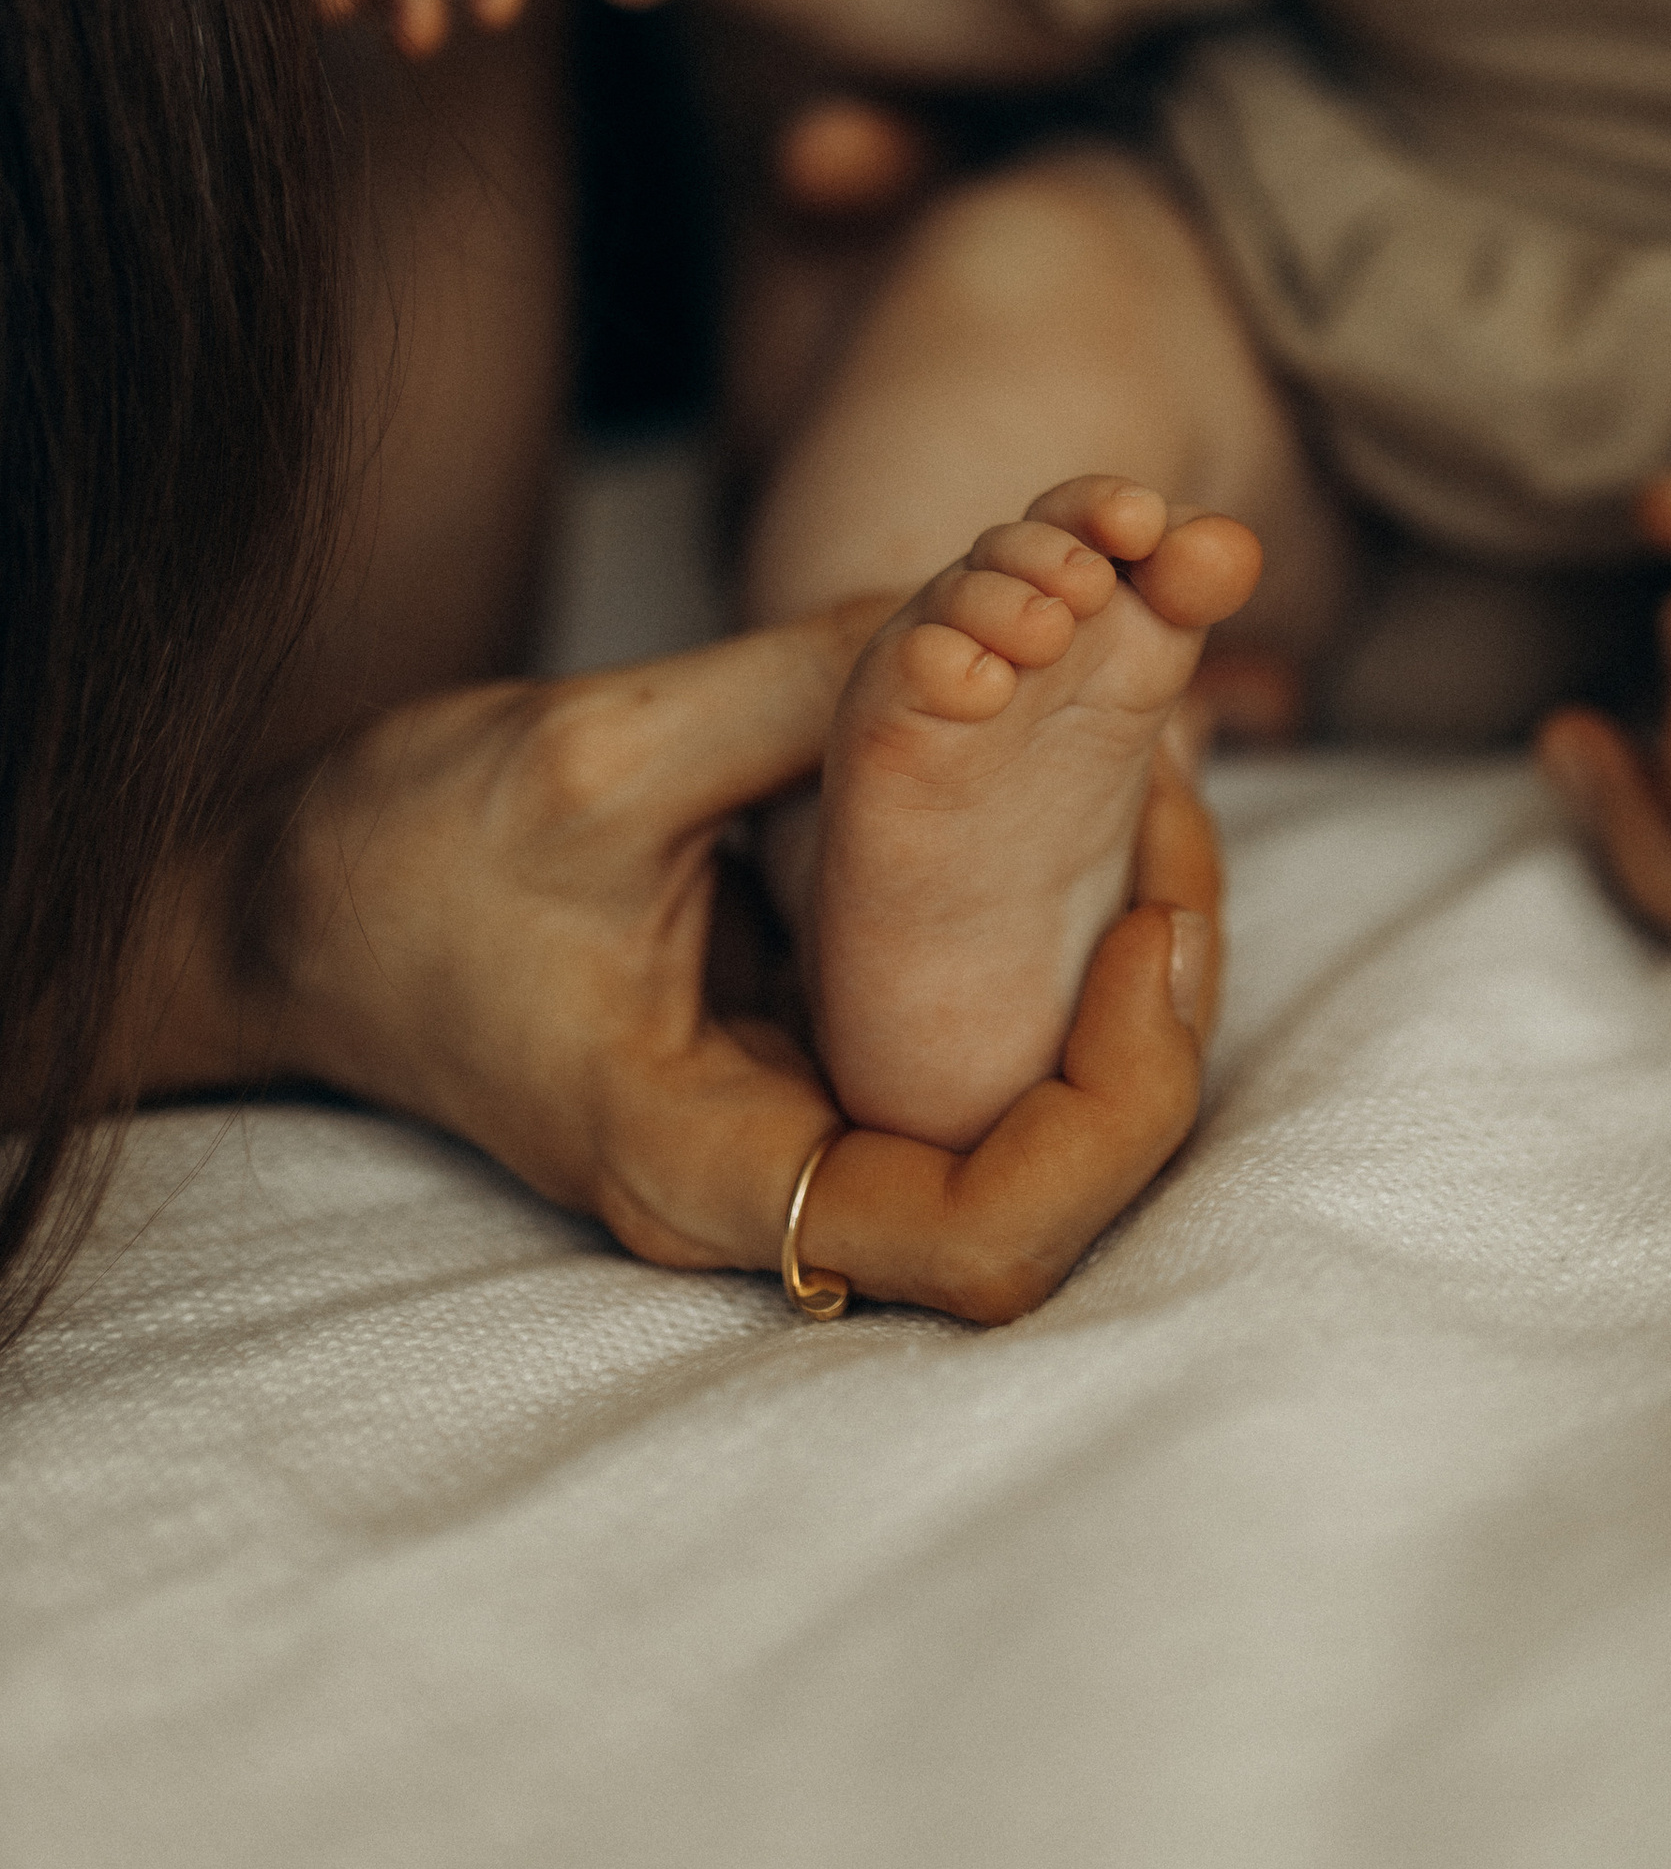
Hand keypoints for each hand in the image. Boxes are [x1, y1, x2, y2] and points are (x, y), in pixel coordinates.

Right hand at [266, 612, 1220, 1321]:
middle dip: (1151, 1020)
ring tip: (1169, 797)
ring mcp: (785, 1128)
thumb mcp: (602, 749)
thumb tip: (1007, 626)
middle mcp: (767, 1176)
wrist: (281, 904)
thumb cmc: (398, 854)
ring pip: (1026, 1119)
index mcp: (709, 1159)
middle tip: (1191, 826)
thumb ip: (813, 696)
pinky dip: (1049, 945)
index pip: (988, 1242)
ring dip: (1115, 978)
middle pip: (1045, 1187)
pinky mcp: (793, 1063)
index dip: (1115, 1096)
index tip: (1154, 917)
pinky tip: (1089, 810)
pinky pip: (967, 1044)